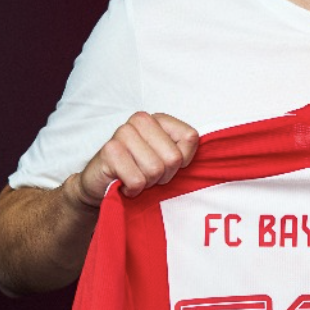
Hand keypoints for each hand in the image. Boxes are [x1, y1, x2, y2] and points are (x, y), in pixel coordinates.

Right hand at [71, 112, 199, 207]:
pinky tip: (124, 183)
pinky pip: (137, 180)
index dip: (183, 160)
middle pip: (173, 157)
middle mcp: (141, 120)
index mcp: (159, 119)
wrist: (100, 185)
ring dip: (147, 183)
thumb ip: (184, 153)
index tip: (167, 164)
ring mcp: (123, 132)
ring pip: (155, 170)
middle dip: (163, 175)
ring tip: (135, 178)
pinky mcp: (109, 150)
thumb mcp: (166, 160)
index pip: (190, 137)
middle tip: (148, 175)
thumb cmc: (137, 171)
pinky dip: (133, 189)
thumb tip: (210, 157)